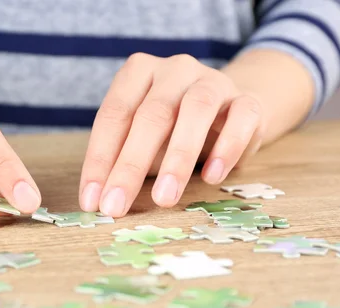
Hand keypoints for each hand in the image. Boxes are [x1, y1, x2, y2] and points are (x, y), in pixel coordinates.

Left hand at [79, 53, 263, 216]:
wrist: (231, 111)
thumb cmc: (173, 129)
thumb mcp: (141, 140)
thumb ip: (121, 161)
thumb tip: (98, 201)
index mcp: (138, 72)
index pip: (113, 114)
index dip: (100, 159)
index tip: (92, 201)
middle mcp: (174, 69)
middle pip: (151, 115)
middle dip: (130, 165)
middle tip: (116, 206)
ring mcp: (213, 80)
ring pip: (196, 111)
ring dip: (178, 158)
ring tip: (164, 198)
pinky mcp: (248, 101)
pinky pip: (241, 119)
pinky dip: (226, 148)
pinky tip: (211, 178)